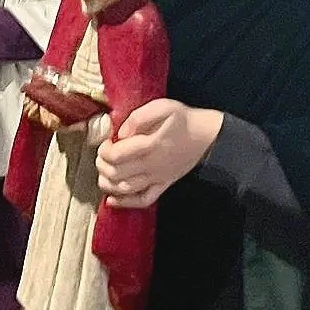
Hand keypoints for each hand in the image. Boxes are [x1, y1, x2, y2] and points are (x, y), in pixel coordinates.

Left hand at [96, 100, 225, 208]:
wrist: (207, 136)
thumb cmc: (183, 120)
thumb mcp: (164, 107)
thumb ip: (139, 117)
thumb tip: (120, 133)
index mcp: (151, 145)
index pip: (116, 155)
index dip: (104, 150)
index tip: (106, 142)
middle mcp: (152, 165)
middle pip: (116, 173)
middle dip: (102, 165)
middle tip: (102, 155)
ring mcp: (158, 178)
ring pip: (125, 189)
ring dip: (108, 183)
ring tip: (103, 173)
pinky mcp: (163, 185)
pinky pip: (143, 200)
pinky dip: (125, 203)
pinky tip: (112, 199)